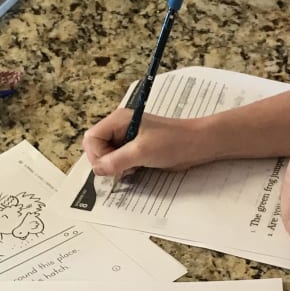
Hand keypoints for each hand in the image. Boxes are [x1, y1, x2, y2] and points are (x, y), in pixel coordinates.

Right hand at [83, 109, 207, 179]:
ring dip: (116, 167)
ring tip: (133, 167)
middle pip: (97, 148)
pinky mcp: (136, 150)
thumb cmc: (174, 142)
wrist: (198, 145)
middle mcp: (120, 128)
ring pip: (108, 157)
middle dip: (106, 162)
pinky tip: (137, 169)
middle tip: (124, 167)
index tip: (111, 165)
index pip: (91, 139)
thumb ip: (116, 161)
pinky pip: (120, 162)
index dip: (97, 155)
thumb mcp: (141, 152)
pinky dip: (124, 169)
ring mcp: (127, 139)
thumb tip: (98, 170)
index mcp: (118, 120)